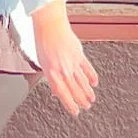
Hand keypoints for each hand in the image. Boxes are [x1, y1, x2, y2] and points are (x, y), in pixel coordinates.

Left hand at [31, 2, 97, 116]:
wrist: (50, 26)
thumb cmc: (43, 42)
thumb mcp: (42, 63)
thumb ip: (50, 77)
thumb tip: (55, 90)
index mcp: (52, 73)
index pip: (63, 94)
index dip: (70, 105)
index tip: (75, 112)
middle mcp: (63, 70)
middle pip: (75, 90)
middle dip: (81, 100)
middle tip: (86, 107)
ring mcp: (72, 63)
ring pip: (82, 82)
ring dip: (88, 92)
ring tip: (91, 99)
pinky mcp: (79, 55)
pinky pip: (87, 69)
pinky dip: (92, 77)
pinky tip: (95, 82)